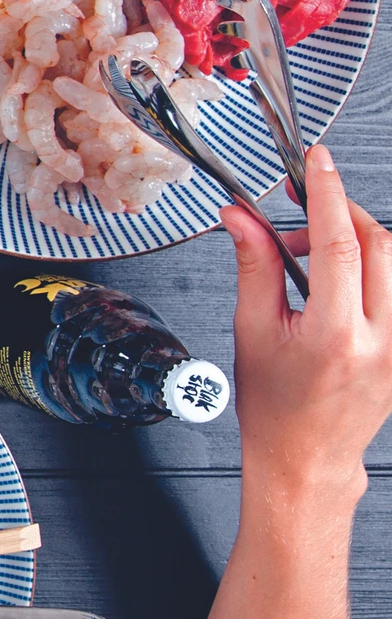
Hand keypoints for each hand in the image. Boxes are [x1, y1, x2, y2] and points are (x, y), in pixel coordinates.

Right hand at [222, 143, 391, 503]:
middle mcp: (381, 339)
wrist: (306, 455)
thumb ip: (254, 266)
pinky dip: (371, 269)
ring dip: (356, 241)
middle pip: (379, 244)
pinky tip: (338, 281)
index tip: (317, 162)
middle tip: (301, 213)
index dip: (327, 193)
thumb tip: (241, 218)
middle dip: (340, 214)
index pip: (340, 243)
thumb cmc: (276, 406)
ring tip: (313, 256)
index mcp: (335, 335)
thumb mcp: (253, 330)